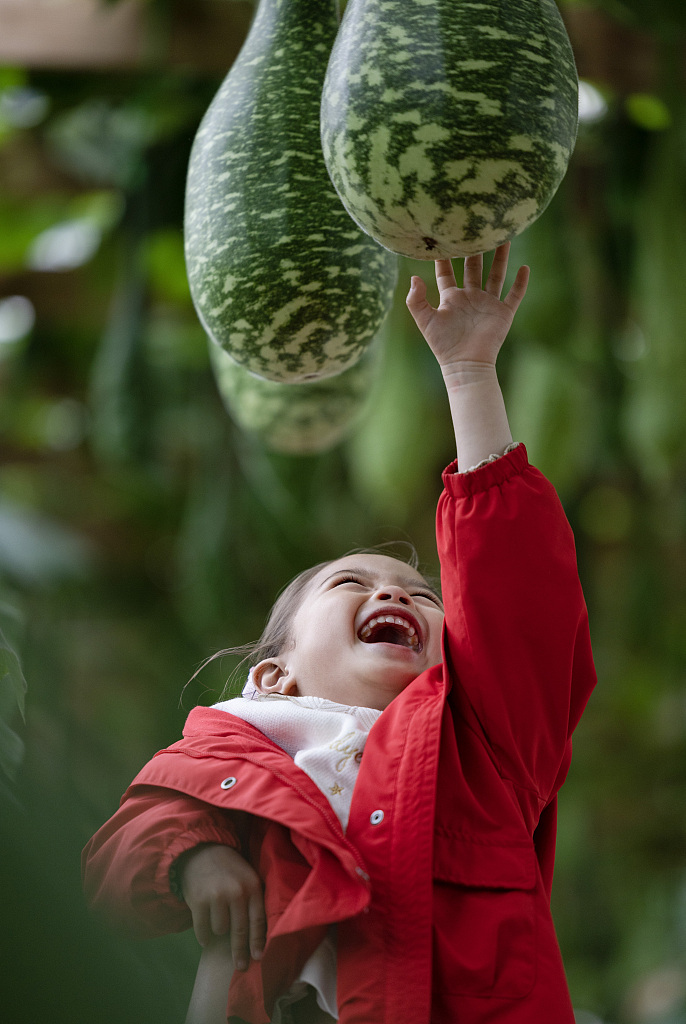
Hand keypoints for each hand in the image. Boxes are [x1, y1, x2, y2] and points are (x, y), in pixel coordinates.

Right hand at [178, 844, 265, 969]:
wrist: (200, 851)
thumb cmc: (229, 868)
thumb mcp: (248, 877)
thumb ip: (254, 900)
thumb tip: (261, 936)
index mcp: (252, 886)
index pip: (258, 920)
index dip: (258, 942)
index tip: (259, 958)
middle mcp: (236, 892)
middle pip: (240, 931)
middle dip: (240, 952)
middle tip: (241, 966)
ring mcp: (216, 896)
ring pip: (220, 930)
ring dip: (219, 930)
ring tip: (217, 919)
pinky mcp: (198, 900)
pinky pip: (202, 930)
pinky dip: (204, 936)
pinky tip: (206, 936)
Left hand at [405, 242, 528, 375]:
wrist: (465, 364)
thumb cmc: (443, 345)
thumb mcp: (425, 321)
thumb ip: (416, 300)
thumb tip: (414, 277)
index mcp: (451, 297)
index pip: (447, 271)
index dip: (445, 255)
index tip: (444, 235)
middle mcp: (471, 297)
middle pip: (474, 267)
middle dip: (476, 248)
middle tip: (478, 227)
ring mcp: (488, 304)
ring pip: (496, 275)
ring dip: (501, 258)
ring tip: (505, 237)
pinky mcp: (503, 313)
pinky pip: (514, 295)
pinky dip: (521, 282)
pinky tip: (525, 268)